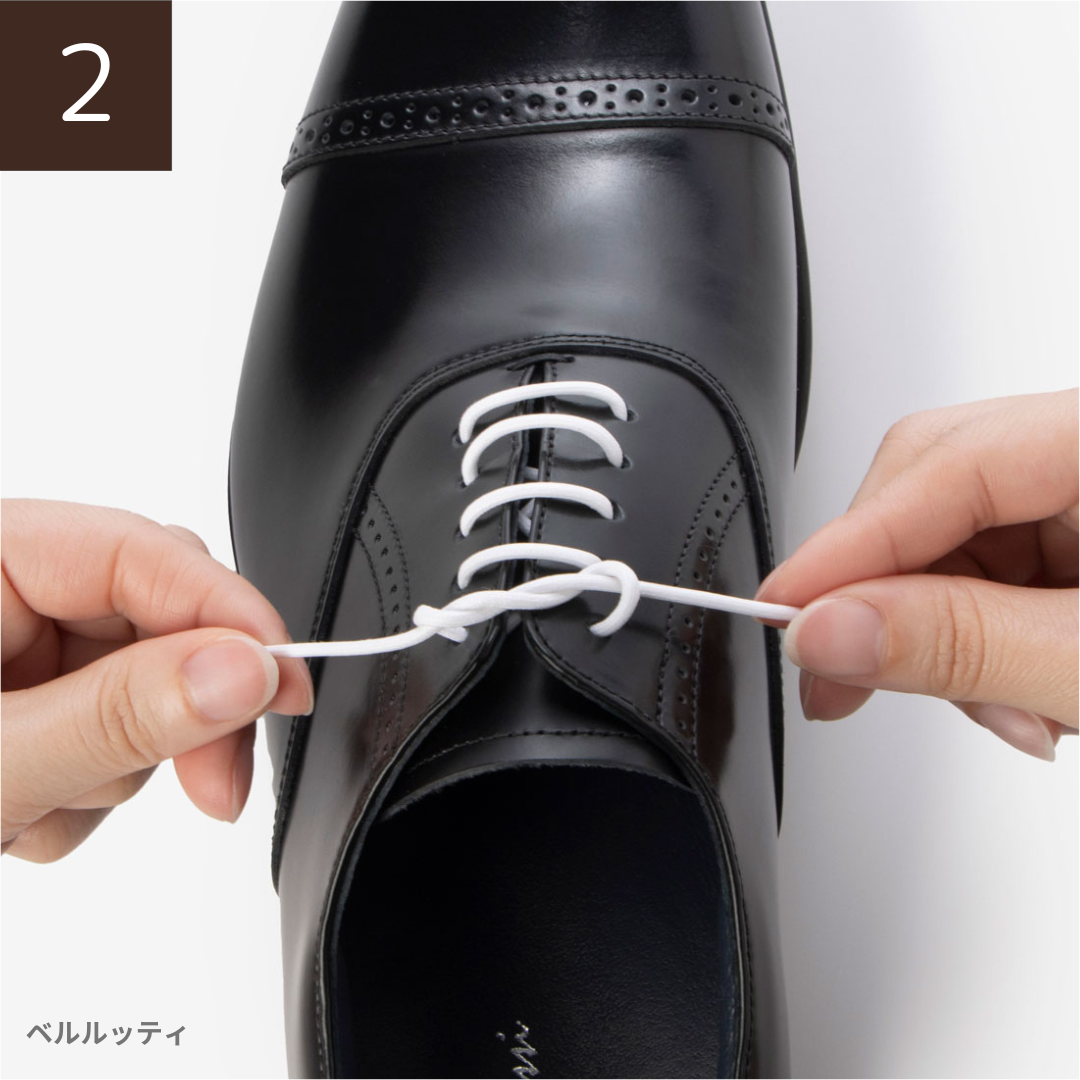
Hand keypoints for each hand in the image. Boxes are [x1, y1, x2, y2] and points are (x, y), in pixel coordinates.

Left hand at [1, 500, 313, 860]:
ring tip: (43, 811)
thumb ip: (117, 714)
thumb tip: (244, 671)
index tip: (289, 680)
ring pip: (144, 683)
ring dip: (122, 763)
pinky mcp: (25, 705)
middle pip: (155, 618)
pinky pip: (110, 729)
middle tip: (215, 786)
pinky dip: (91, 786)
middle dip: (185, 709)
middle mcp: (1, 593)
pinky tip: (29, 814)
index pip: (138, 551)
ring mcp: (11, 652)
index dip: (228, 612)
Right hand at [756, 389, 1077, 759]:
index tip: (785, 614)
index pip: (946, 464)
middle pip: (935, 487)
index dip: (853, 546)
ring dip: (944, 634)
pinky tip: (1014, 691)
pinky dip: (982, 638)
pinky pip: (993, 568)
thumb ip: (962, 643)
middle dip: (890, 594)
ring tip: (996, 709)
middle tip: (839, 671)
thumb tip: (830, 631)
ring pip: (955, 537)